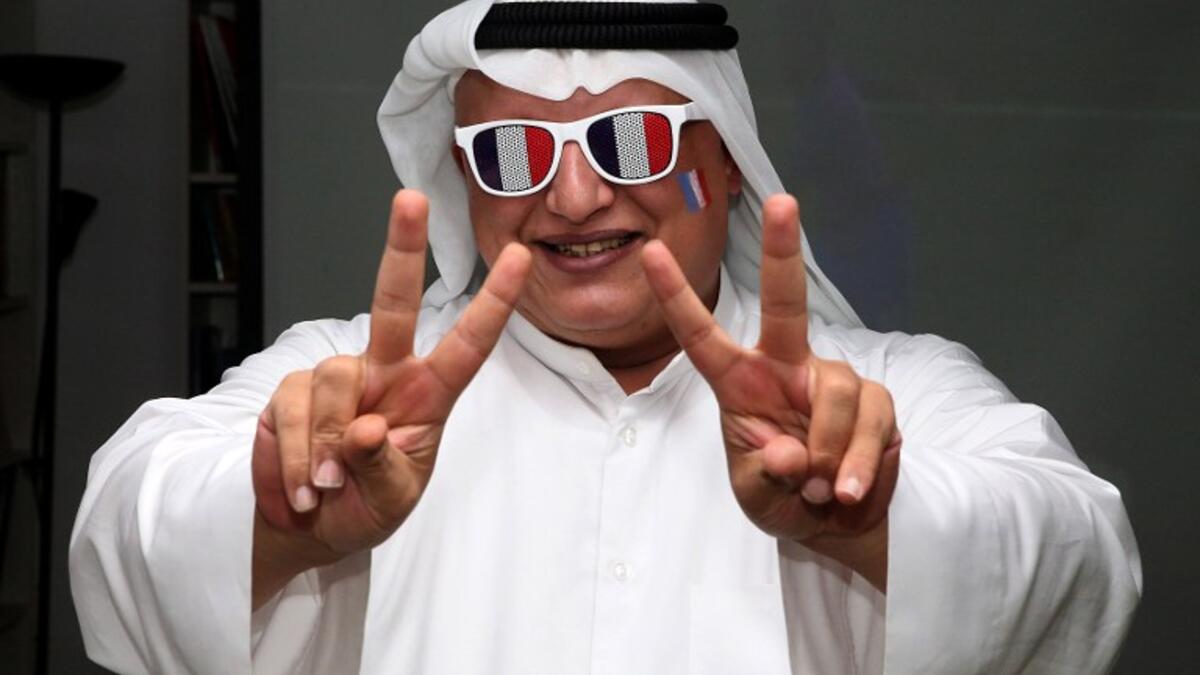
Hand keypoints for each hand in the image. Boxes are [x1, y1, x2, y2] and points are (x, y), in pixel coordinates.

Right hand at [251, 190, 530, 602]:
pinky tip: (301, 487)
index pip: (467, 344)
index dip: (494, 302)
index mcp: (427, 395)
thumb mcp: (391, 500)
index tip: (520, 257)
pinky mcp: (291, 393)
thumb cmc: (366, 507)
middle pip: (393, 302)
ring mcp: (335, 380)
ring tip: (324, 488)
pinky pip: (291, 411)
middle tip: (411, 199)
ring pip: (332, 378)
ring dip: (324, 445)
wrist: (307, 527)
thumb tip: (362, 428)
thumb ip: (383, 466)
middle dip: (401, 247)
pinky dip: (293, 458)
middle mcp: (384, 373)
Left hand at [641, 194, 899, 587]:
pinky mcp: (876, 400)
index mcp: (740, 382)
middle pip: (785, 301)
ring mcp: (833, 379)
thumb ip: (766, 475)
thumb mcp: (758, 497)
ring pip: (837, 392)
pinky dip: (861, 463)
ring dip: (829, 452)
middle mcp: (787, 366)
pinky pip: (873, 422)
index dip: (676, 297)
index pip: (701, 336)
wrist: (840, 525)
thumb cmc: (784, 500)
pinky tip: (851, 490)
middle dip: (783, 250)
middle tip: (782, 200)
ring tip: (821, 491)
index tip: (651, 253)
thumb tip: (789, 452)